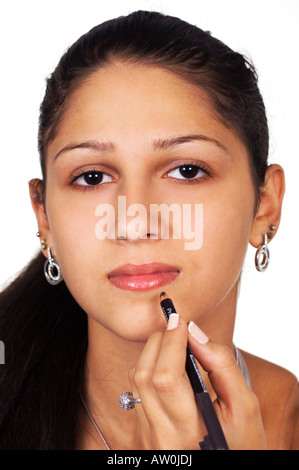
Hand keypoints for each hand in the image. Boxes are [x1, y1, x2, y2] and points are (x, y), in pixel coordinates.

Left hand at [128, 314, 267, 449]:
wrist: (228, 468)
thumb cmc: (242, 440)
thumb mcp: (245, 405)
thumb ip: (222, 365)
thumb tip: (194, 332)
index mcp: (192, 429)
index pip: (167, 376)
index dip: (171, 341)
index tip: (181, 320)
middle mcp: (164, 435)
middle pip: (145, 374)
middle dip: (159, 341)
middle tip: (176, 327)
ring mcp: (150, 436)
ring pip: (136, 380)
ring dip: (151, 352)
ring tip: (173, 342)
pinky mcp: (144, 433)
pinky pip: (136, 392)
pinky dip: (148, 368)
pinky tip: (167, 363)